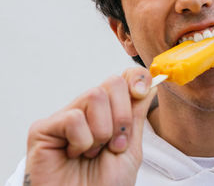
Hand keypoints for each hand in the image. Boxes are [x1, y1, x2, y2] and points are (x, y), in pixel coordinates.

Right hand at [24, 67, 156, 185]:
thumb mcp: (131, 149)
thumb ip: (137, 116)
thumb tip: (149, 85)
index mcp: (109, 113)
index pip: (124, 79)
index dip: (136, 79)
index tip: (141, 93)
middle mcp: (87, 111)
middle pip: (112, 83)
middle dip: (123, 116)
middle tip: (116, 145)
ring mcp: (66, 117)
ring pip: (95, 96)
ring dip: (103, 131)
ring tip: (93, 153)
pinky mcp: (43, 128)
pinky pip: (73, 118)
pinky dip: (82, 141)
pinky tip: (73, 155)